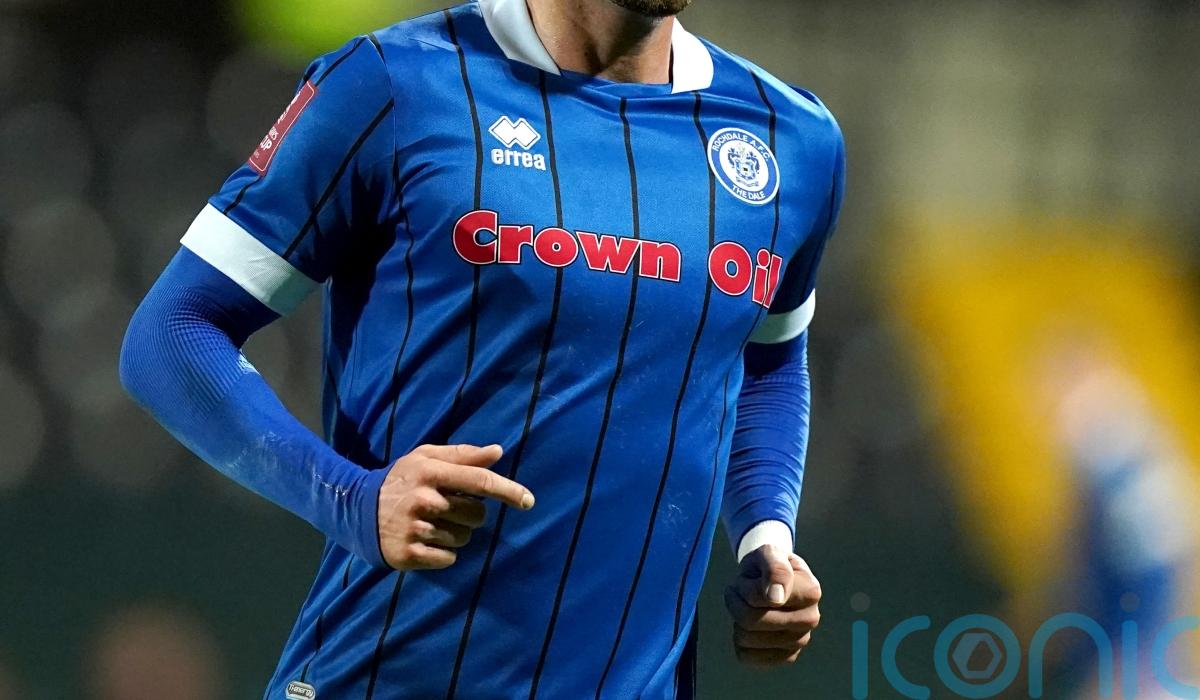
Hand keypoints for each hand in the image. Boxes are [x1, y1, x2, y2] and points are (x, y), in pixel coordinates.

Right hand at [377, 443, 533, 569]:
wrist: (356, 509)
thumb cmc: (402, 480)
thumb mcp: (426, 458)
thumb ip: (463, 455)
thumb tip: (498, 451)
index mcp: (430, 472)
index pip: (479, 481)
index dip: (508, 490)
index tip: (528, 500)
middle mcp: (424, 500)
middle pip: (477, 515)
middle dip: (470, 513)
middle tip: (447, 508)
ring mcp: (415, 529)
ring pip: (464, 539)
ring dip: (455, 533)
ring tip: (432, 523)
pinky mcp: (409, 554)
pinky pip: (450, 559)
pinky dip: (444, 553)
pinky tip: (425, 541)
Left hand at [724, 545, 821, 666]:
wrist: (769, 579)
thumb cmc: (768, 565)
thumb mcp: (768, 553)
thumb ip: (774, 568)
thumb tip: (776, 597)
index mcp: (811, 591)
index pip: (760, 598)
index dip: (745, 587)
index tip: (752, 578)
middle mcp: (810, 619)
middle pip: (751, 620)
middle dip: (737, 603)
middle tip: (742, 591)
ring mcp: (799, 641)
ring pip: (746, 639)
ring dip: (737, 619)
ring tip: (746, 605)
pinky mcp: (786, 657)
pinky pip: (747, 657)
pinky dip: (739, 640)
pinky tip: (751, 627)